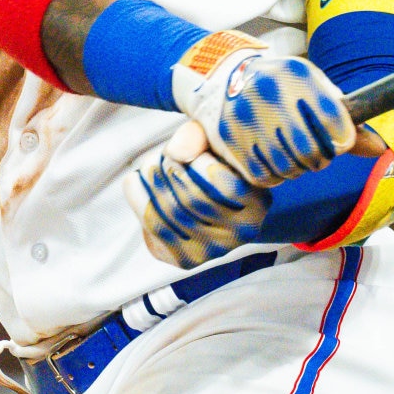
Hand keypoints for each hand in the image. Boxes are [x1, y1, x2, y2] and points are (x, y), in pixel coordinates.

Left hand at [124, 144, 268, 268]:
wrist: (220, 198)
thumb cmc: (220, 159)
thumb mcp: (218, 141)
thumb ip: (200, 135)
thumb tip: (174, 151)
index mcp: (258, 204)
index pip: (228, 186)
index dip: (200, 161)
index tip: (189, 147)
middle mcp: (240, 234)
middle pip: (193, 201)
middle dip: (168, 170)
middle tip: (161, 155)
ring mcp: (212, 251)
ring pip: (169, 217)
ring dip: (150, 184)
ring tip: (149, 165)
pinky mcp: (185, 259)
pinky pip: (153, 230)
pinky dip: (138, 201)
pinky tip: (135, 181)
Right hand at [173, 45, 356, 187]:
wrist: (231, 80)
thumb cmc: (285, 87)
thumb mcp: (315, 88)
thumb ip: (345, 116)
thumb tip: (379, 148)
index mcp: (296, 75)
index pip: (333, 120)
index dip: (344, 140)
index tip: (342, 142)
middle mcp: (268, 93)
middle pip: (312, 150)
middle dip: (323, 158)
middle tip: (320, 154)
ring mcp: (246, 118)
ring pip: (289, 167)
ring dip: (300, 168)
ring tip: (297, 156)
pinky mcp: (230, 140)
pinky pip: (266, 176)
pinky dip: (277, 176)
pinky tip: (277, 160)